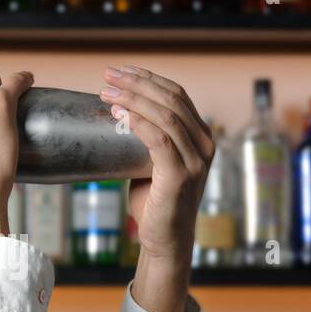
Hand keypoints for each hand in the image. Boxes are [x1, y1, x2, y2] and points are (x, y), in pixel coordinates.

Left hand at [100, 64, 213, 263]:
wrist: (164, 240)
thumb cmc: (155, 202)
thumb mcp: (155, 163)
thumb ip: (148, 140)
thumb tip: (118, 117)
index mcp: (200, 137)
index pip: (177, 94)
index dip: (149, 78)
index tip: (122, 71)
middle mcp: (204, 144)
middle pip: (171, 99)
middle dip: (136, 83)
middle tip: (108, 76)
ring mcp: (195, 160)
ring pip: (165, 115)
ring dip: (132, 99)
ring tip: (106, 93)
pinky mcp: (180, 175)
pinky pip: (159, 139)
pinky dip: (138, 123)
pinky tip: (119, 114)